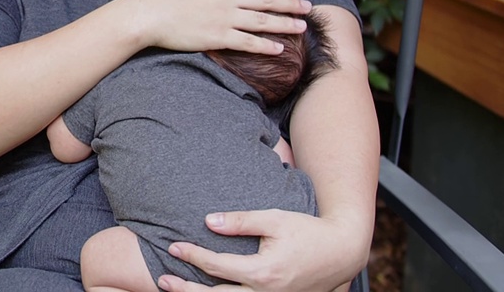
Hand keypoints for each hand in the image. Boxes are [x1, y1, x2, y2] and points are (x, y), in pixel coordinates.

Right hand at [136, 0, 310, 55]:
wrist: (145, 14)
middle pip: (265, 0)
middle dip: (290, 4)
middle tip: (308, 7)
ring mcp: (223, 17)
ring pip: (262, 21)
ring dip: (285, 23)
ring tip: (301, 26)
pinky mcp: (217, 36)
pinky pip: (247, 42)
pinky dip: (265, 45)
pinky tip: (280, 48)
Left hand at [156, 209, 365, 291]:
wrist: (341, 252)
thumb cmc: (307, 231)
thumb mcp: (274, 219)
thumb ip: (241, 221)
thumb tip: (209, 221)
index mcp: (263, 272)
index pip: (218, 266)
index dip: (193, 255)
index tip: (173, 245)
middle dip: (187, 289)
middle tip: (162, 280)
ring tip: (175, 290)